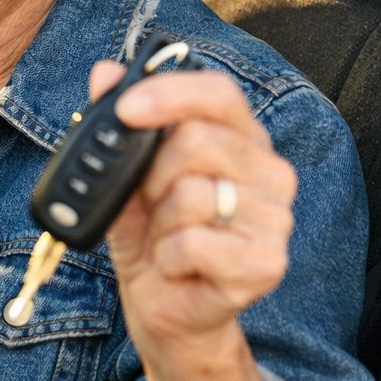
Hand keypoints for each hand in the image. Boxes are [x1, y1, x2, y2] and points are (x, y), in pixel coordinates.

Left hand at [91, 61, 296, 380]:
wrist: (164, 308)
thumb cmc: (150, 235)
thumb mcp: (124, 176)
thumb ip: (116, 123)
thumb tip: (104, 72)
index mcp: (240, 139)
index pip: (219, 93)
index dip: (170, 93)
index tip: (126, 108)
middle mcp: (269, 172)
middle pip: (198, 141)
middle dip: (152, 173)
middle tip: (149, 201)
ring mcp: (275, 218)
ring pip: (192, 194)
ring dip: (159, 222)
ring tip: (168, 237)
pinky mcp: (267, 263)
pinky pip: (194, 243)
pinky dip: (168, 257)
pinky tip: (178, 266)